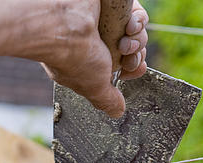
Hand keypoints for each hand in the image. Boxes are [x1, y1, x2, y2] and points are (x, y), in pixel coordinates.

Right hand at [41, 0, 148, 117]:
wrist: (64, 26)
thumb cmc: (72, 58)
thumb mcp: (93, 87)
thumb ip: (107, 100)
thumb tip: (117, 112)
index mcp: (91, 61)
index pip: (122, 65)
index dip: (133, 66)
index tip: (136, 68)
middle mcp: (98, 42)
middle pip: (134, 49)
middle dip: (135, 55)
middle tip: (127, 54)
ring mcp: (105, 23)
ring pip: (137, 32)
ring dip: (137, 38)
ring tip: (125, 40)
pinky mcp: (111, 7)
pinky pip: (137, 14)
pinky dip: (138, 19)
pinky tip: (129, 24)